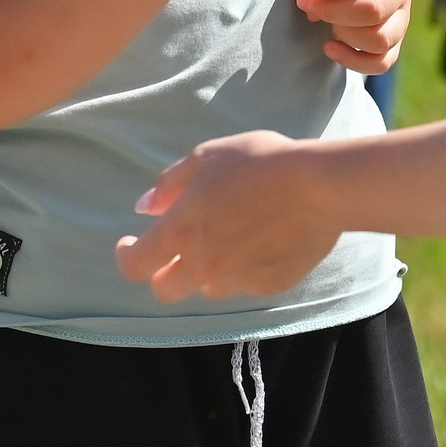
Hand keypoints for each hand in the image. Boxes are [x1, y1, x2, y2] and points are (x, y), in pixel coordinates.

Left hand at [114, 131, 338, 300]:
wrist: (319, 186)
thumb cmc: (259, 162)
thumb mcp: (207, 156)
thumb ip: (171, 184)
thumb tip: (146, 207)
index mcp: (181, 233)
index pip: (136, 266)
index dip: (126, 258)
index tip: (129, 245)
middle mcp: (204, 265)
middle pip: (166, 290)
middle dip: (163, 273)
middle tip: (174, 251)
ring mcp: (238, 280)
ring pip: (209, 287)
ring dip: (207, 269)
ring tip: (228, 237)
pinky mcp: (269, 286)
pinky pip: (246, 284)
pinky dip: (243, 268)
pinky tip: (261, 240)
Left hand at [292, 0, 409, 71]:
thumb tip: (310, 3)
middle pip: (373, 10)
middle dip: (331, 12)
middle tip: (307, 5)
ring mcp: (402, 15)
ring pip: (380, 39)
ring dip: (344, 34)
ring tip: (325, 18)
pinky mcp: (395, 38)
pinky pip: (382, 62)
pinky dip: (354, 62)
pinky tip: (329, 46)